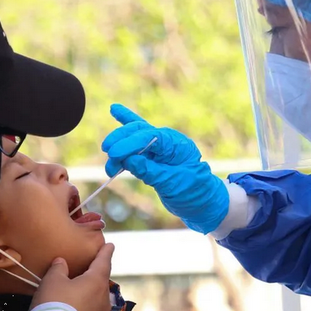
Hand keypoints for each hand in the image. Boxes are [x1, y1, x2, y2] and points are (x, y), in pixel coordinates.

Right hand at [33, 243, 114, 310]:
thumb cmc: (56, 303)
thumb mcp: (52, 280)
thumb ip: (59, 268)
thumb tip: (62, 262)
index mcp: (96, 281)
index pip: (103, 262)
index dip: (106, 252)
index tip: (110, 245)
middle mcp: (103, 296)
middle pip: (102, 280)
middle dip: (97, 272)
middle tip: (91, 266)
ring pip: (98, 295)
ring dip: (91, 290)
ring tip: (82, 287)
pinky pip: (93, 308)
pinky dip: (88, 302)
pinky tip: (78, 304)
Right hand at [101, 105, 229, 233]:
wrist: (201, 201)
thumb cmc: (193, 191)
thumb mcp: (172, 184)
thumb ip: (150, 171)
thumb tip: (128, 160)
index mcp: (176, 144)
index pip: (149, 136)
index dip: (129, 144)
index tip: (113, 154)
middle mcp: (166, 140)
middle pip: (138, 131)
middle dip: (120, 141)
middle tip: (109, 155)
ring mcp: (158, 145)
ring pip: (133, 135)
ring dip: (118, 148)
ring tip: (109, 167)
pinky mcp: (151, 154)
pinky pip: (136, 139)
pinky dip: (125, 125)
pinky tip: (114, 109)